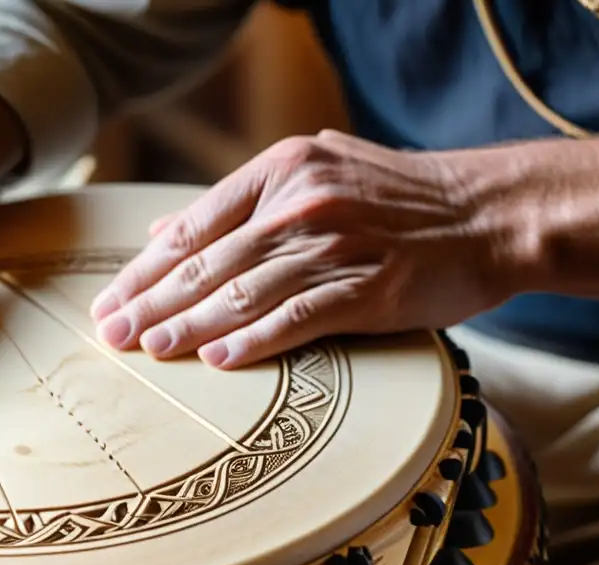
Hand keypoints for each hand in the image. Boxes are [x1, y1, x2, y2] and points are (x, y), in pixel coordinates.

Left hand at [90, 130, 511, 368]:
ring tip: (150, 349)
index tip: (110, 300)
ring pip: (246, 291)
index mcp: (281, 170)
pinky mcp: (370, 287)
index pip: (194, 226)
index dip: (146, 269)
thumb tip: (163, 229)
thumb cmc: (394, 199)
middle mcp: (301, 202)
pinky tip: (220, 360)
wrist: (488, 212)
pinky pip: (300, 317)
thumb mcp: (313, 173)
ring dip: (192, 325)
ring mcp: (336, 244)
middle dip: (152, 301)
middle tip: (111, 334)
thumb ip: (237, 203)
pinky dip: (256, 341)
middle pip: (209, 262)